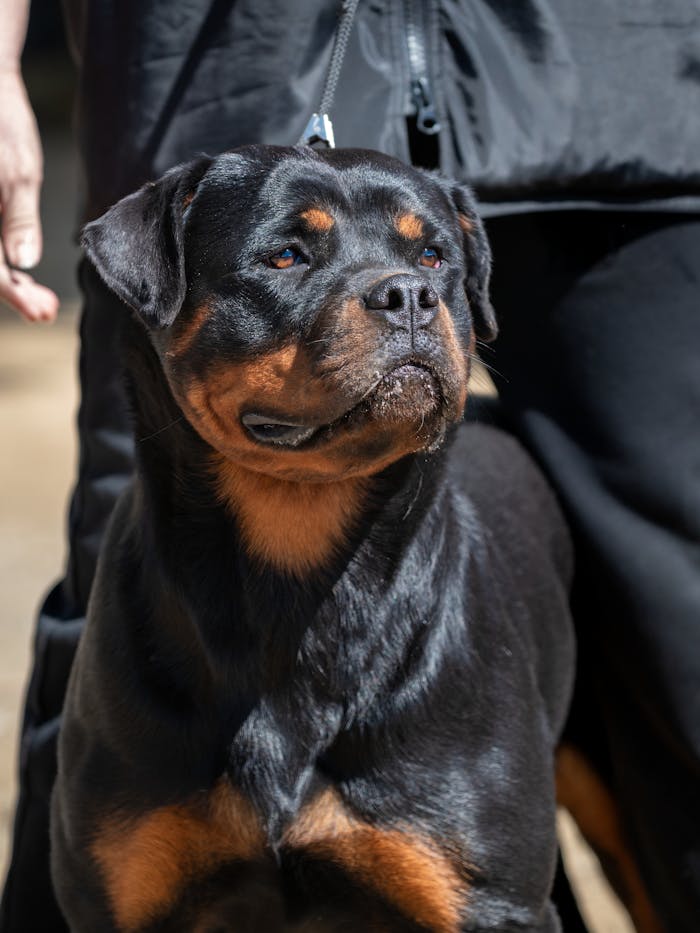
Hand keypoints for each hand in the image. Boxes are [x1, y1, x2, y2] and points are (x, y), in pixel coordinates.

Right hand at [0, 69, 57, 320]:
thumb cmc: (1, 122)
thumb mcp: (18, 171)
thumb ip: (18, 220)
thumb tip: (22, 263)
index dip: (14, 294)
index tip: (42, 312)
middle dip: (14, 292)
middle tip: (45, 311)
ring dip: (10, 282)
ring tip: (40, 301)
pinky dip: (4, 262)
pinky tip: (23, 274)